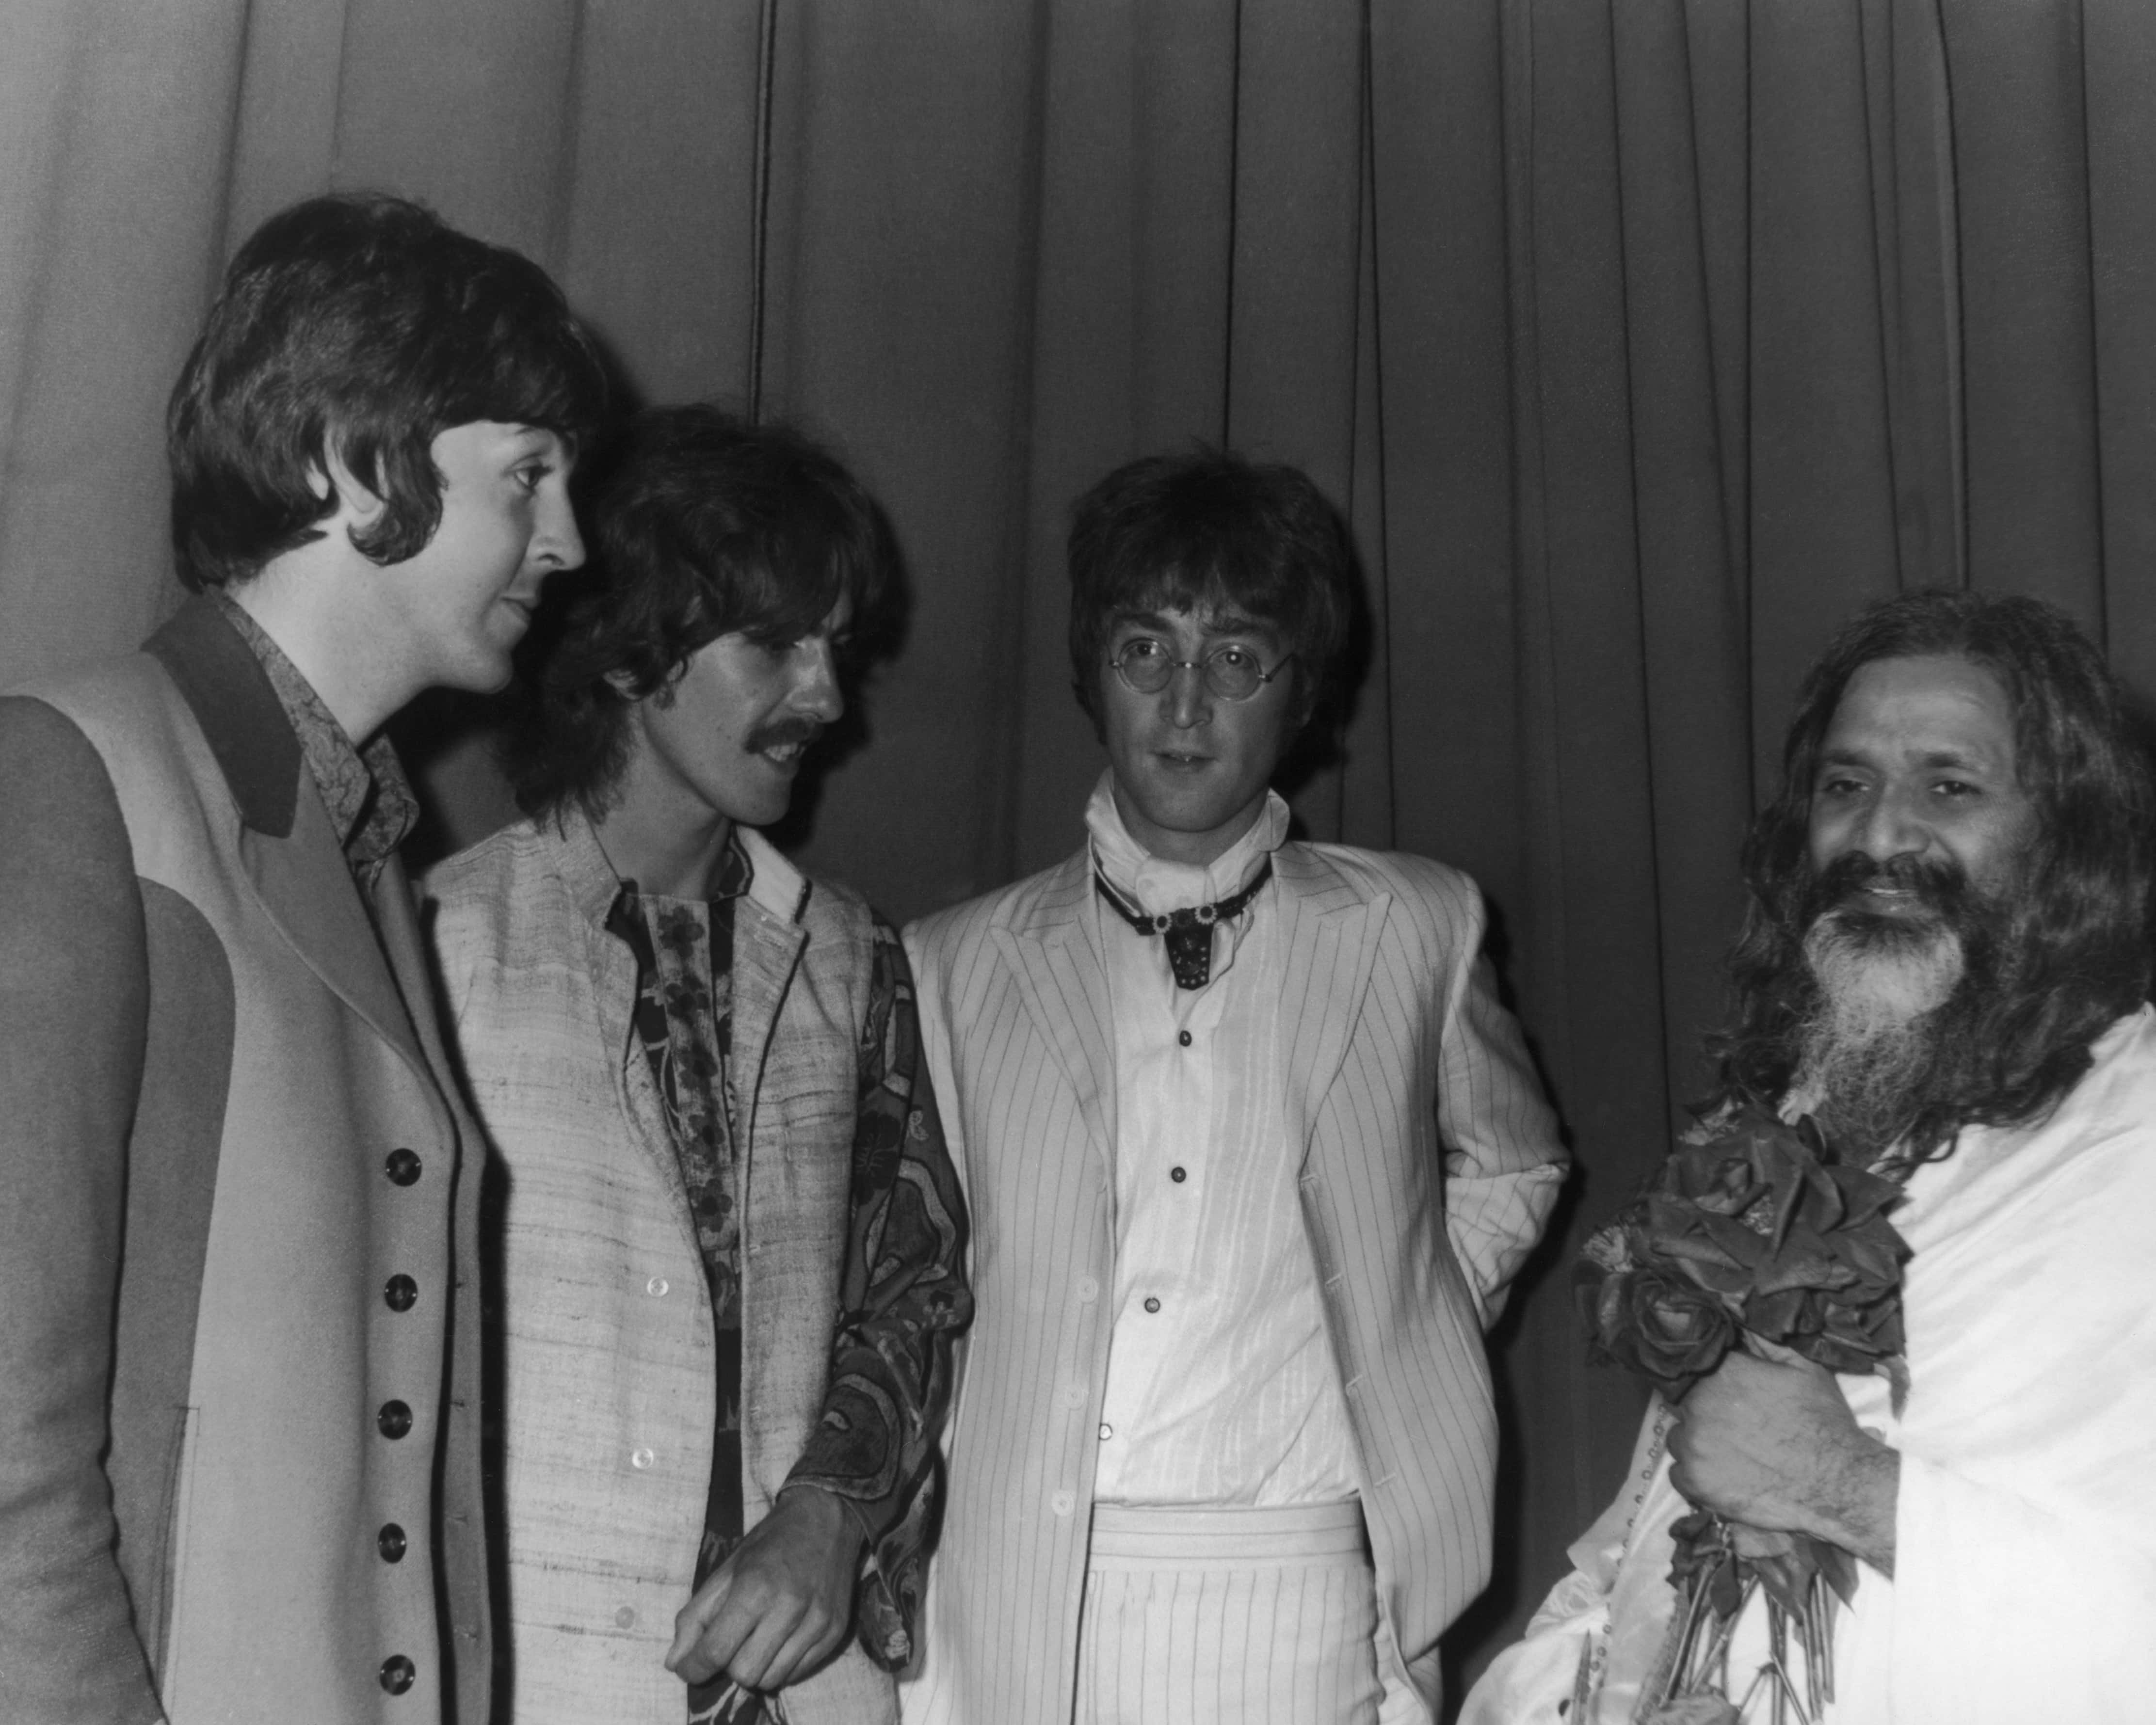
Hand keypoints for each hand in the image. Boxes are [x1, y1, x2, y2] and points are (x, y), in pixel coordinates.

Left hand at [666, 1484, 867, 1691]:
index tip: (689, 1667)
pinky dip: (781, 1665)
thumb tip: (675, 1663)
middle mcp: (789, 1608)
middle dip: (730, 1663)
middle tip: (733, 1640)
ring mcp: (817, 1623)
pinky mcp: (835, 1633)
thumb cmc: (770, 1543)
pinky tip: (781, 1639)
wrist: (826, 1519)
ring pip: (771, 1680)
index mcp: (755, 1587)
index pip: (716, 1651)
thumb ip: (696, 1617)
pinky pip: (797, 1674)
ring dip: (756, 1666)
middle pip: (744, 1673)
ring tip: (759, 1639)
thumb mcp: (726, 1570)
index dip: (694, 1667)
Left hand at [1667, 1351, 1899, 1574]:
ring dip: (1698, 1442)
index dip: (1709, 1380)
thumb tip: (1736, 1323)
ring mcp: (1693, 1445)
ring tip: (1732, 1453)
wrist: (1840, 1484)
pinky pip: (1679, 1472)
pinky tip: (1724, 1476)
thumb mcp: (1803, 1368)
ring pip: (1680, 1437)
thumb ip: (1763, 1342)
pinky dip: (1697, 1474)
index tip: (1726, 1394)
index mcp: (1722, 1372)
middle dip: (1706, 1411)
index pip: (1695, 1365)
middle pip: (1685, 1402)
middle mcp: (1698, 1404)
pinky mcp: (1695, 1481)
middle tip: (1735, 1427)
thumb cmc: (1824, 1423)